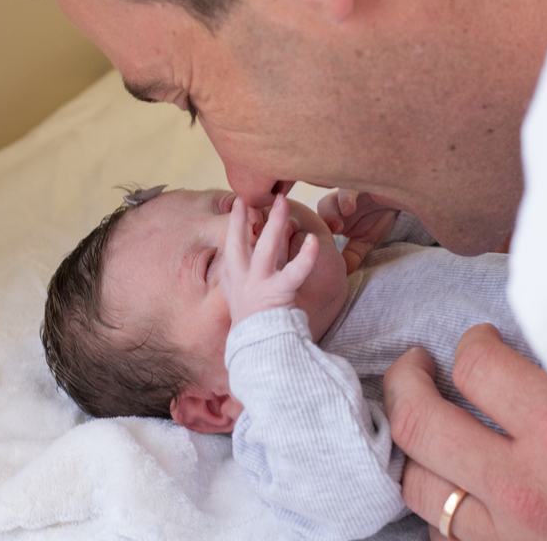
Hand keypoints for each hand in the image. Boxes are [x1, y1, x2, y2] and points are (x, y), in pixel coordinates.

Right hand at [220, 194, 319, 325]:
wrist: (257, 351)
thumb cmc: (254, 327)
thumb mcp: (242, 300)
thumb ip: (248, 278)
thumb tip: (256, 261)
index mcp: (234, 280)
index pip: (234, 246)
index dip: (236, 223)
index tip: (239, 202)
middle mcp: (244, 279)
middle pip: (242, 242)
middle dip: (246, 217)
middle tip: (255, 195)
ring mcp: (259, 284)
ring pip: (266, 247)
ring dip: (275, 223)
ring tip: (284, 202)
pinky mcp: (278, 292)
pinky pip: (293, 272)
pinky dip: (304, 256)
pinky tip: (312, 241)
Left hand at [317, 189, 399, 272]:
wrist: (401, 201)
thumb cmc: (379, 216)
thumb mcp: (365, 239)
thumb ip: (353, 254)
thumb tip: (344, 273)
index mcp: (335, 215)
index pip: (318, 223)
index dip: (315, 234)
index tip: (316, 250)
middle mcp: (338, 202)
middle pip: (323, 207)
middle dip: (323, 220)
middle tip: (331, 234)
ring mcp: (349, 190)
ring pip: (334, 195)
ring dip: (334, 209)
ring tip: (339, 222)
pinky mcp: (364, 181)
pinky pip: (352, 186)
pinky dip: (348, 196)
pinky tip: (350, 207)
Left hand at [383, 325, 546, 540]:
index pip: (475, 366)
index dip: (470, 343)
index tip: (478, 341)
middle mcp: (527, 489)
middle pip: (417, 424)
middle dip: (404, 383)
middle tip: (413, 366)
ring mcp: (510, 538)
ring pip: (418, 486)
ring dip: (412, 449)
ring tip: (422, 422)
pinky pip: (444, 538)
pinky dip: (441, 508)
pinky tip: (455, 485)